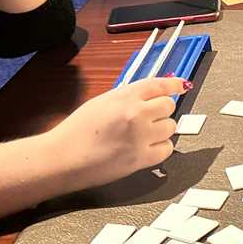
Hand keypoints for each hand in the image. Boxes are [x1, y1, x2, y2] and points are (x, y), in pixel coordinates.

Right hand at [49, 76, 190, 188]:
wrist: (63, 158)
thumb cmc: (76, 131)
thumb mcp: (102, 102)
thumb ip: (127, 97)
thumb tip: (148, 96)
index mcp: (125, 96)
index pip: (159, 84)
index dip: (173, 84)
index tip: (180, 86)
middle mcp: (136, 113)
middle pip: (169, 106)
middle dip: (161, 111)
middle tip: (149, 117)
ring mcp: (140, 136)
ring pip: (171, 127)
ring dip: (161, 129)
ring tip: (144, 134)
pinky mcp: (141, 159)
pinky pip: (167, 149)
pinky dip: (161, 148)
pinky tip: (148, 147)